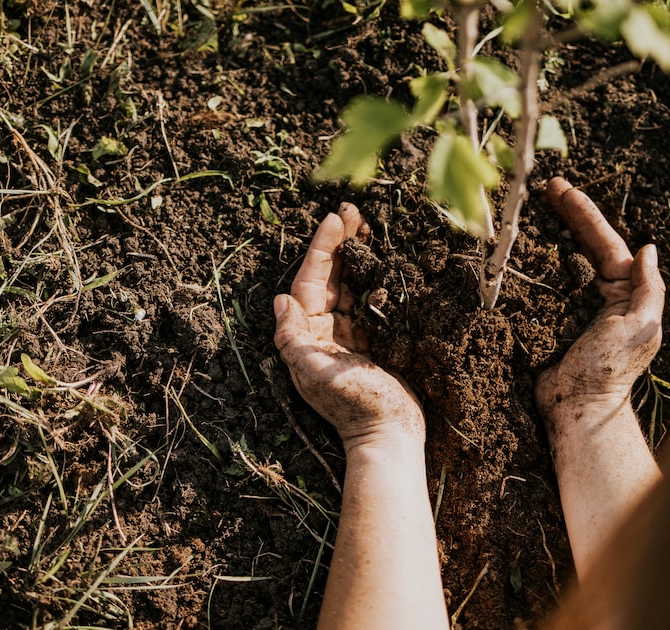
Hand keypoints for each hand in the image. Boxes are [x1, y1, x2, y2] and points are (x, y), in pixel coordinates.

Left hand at [274, 203, 424, 450]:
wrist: (389, 434)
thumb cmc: (353, 405)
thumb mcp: (315, 374)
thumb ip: (293, 339)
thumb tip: (280, 300)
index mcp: (308, 335)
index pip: (310, 282)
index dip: (322, 249)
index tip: (334, 219)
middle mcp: (324, 331)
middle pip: (330, 277)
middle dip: (340, 244)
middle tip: (354, 211)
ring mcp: (349, 335)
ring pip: (351, 285)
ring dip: (358, 256)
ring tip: (369, 226)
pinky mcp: (373, 341)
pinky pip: (370, 301)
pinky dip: (376, 278)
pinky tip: (385, 258)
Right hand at [536, 177, 665, 432]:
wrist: (576, 409)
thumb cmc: (611, 371)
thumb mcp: (641, 327)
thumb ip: (650, 288)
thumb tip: (648, 249)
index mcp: (626, 292)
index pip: (605, 242)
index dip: (584, 214)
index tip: (561, 189)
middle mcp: (602, 294)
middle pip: (584, 244)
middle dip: (567, 214)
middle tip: (546, 187)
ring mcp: (575, 305)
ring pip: (562, 260)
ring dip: (550, 233)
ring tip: (532, 206)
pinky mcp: (550, 319)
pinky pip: (541, 284)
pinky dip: (531, 264)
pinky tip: (518, 248)